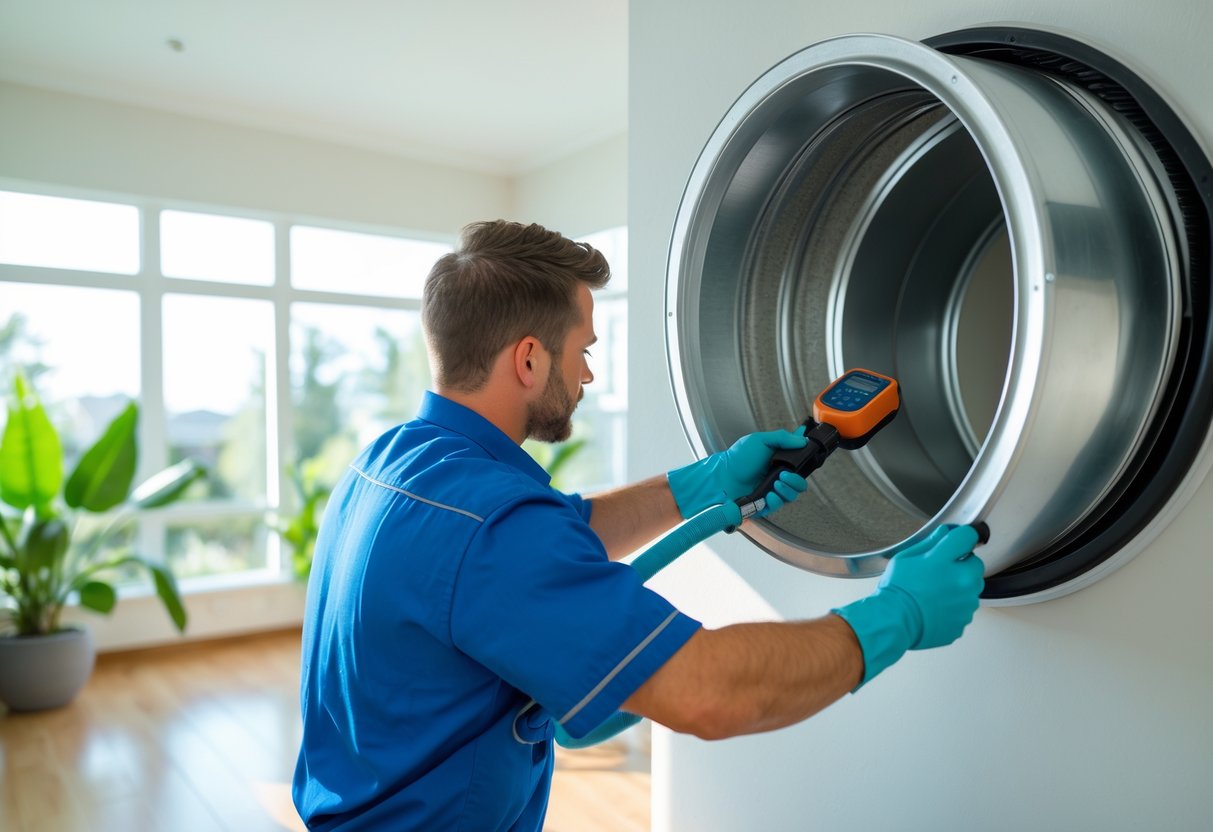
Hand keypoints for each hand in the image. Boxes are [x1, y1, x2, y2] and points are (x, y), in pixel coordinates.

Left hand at [667, 429, 808, 518]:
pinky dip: (776, 501)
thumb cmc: (738, 457)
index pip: (800, 466)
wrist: (722, 475)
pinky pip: (777, 506)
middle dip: (796, 481)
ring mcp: (771, 491)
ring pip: (791, 496)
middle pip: (799, 484)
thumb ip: (782, 438)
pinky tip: (770, 494)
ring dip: (787, 490)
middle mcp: (777, 477)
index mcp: (778, 462)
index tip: (802, 461)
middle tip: (784, 475)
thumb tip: (802, 439)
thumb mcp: (760, 440)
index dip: (804, 465)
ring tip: (776, 483)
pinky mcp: (763, 504)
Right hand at [832, 525, 984, 687]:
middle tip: (942, 572)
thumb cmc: (896, 591)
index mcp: (944, 560)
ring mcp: (965, 603)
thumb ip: (929, 543)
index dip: (963, 538)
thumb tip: (945, 532)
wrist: (893, 622)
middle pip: (976, 564)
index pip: (968, 537)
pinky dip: (955, 607)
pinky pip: (965, 608)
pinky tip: (937, 607)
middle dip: (962, 565)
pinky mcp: (964, 620)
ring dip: (961, 587)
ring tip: (937, 593)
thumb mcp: (905, 559)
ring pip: (973, 588)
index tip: (958, 542)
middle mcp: (960, 580)